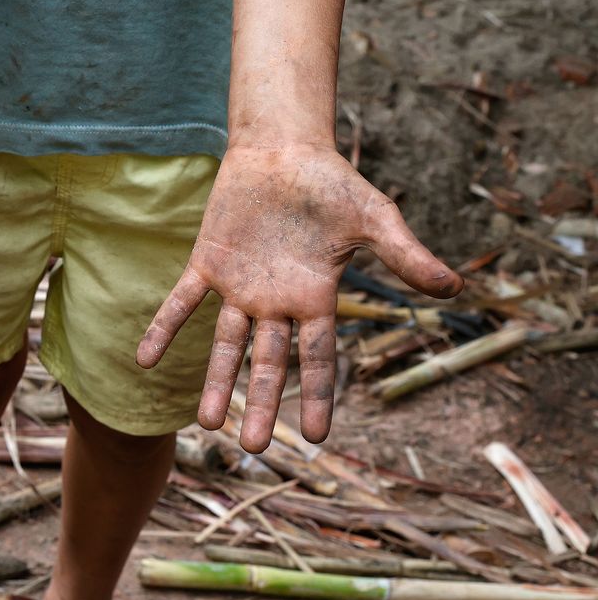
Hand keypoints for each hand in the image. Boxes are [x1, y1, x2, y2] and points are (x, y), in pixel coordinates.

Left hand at [137, 145, 461, 452]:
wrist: (284, 150)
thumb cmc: (332, 184)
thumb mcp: (376, 220)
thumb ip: (406, 256)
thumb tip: (455, 287)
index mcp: (316, 299)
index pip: (317, 358)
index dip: (316, 396)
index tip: (315, 438)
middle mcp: (275, 302)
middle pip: (269, 364)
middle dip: (263, 404)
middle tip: (255, 448)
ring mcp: (239, 287)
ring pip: (226, 344)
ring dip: (217, 382)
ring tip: (208, 423)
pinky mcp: (207, 264)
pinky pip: (181, 303)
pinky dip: (163, 328)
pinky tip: (144, 359)